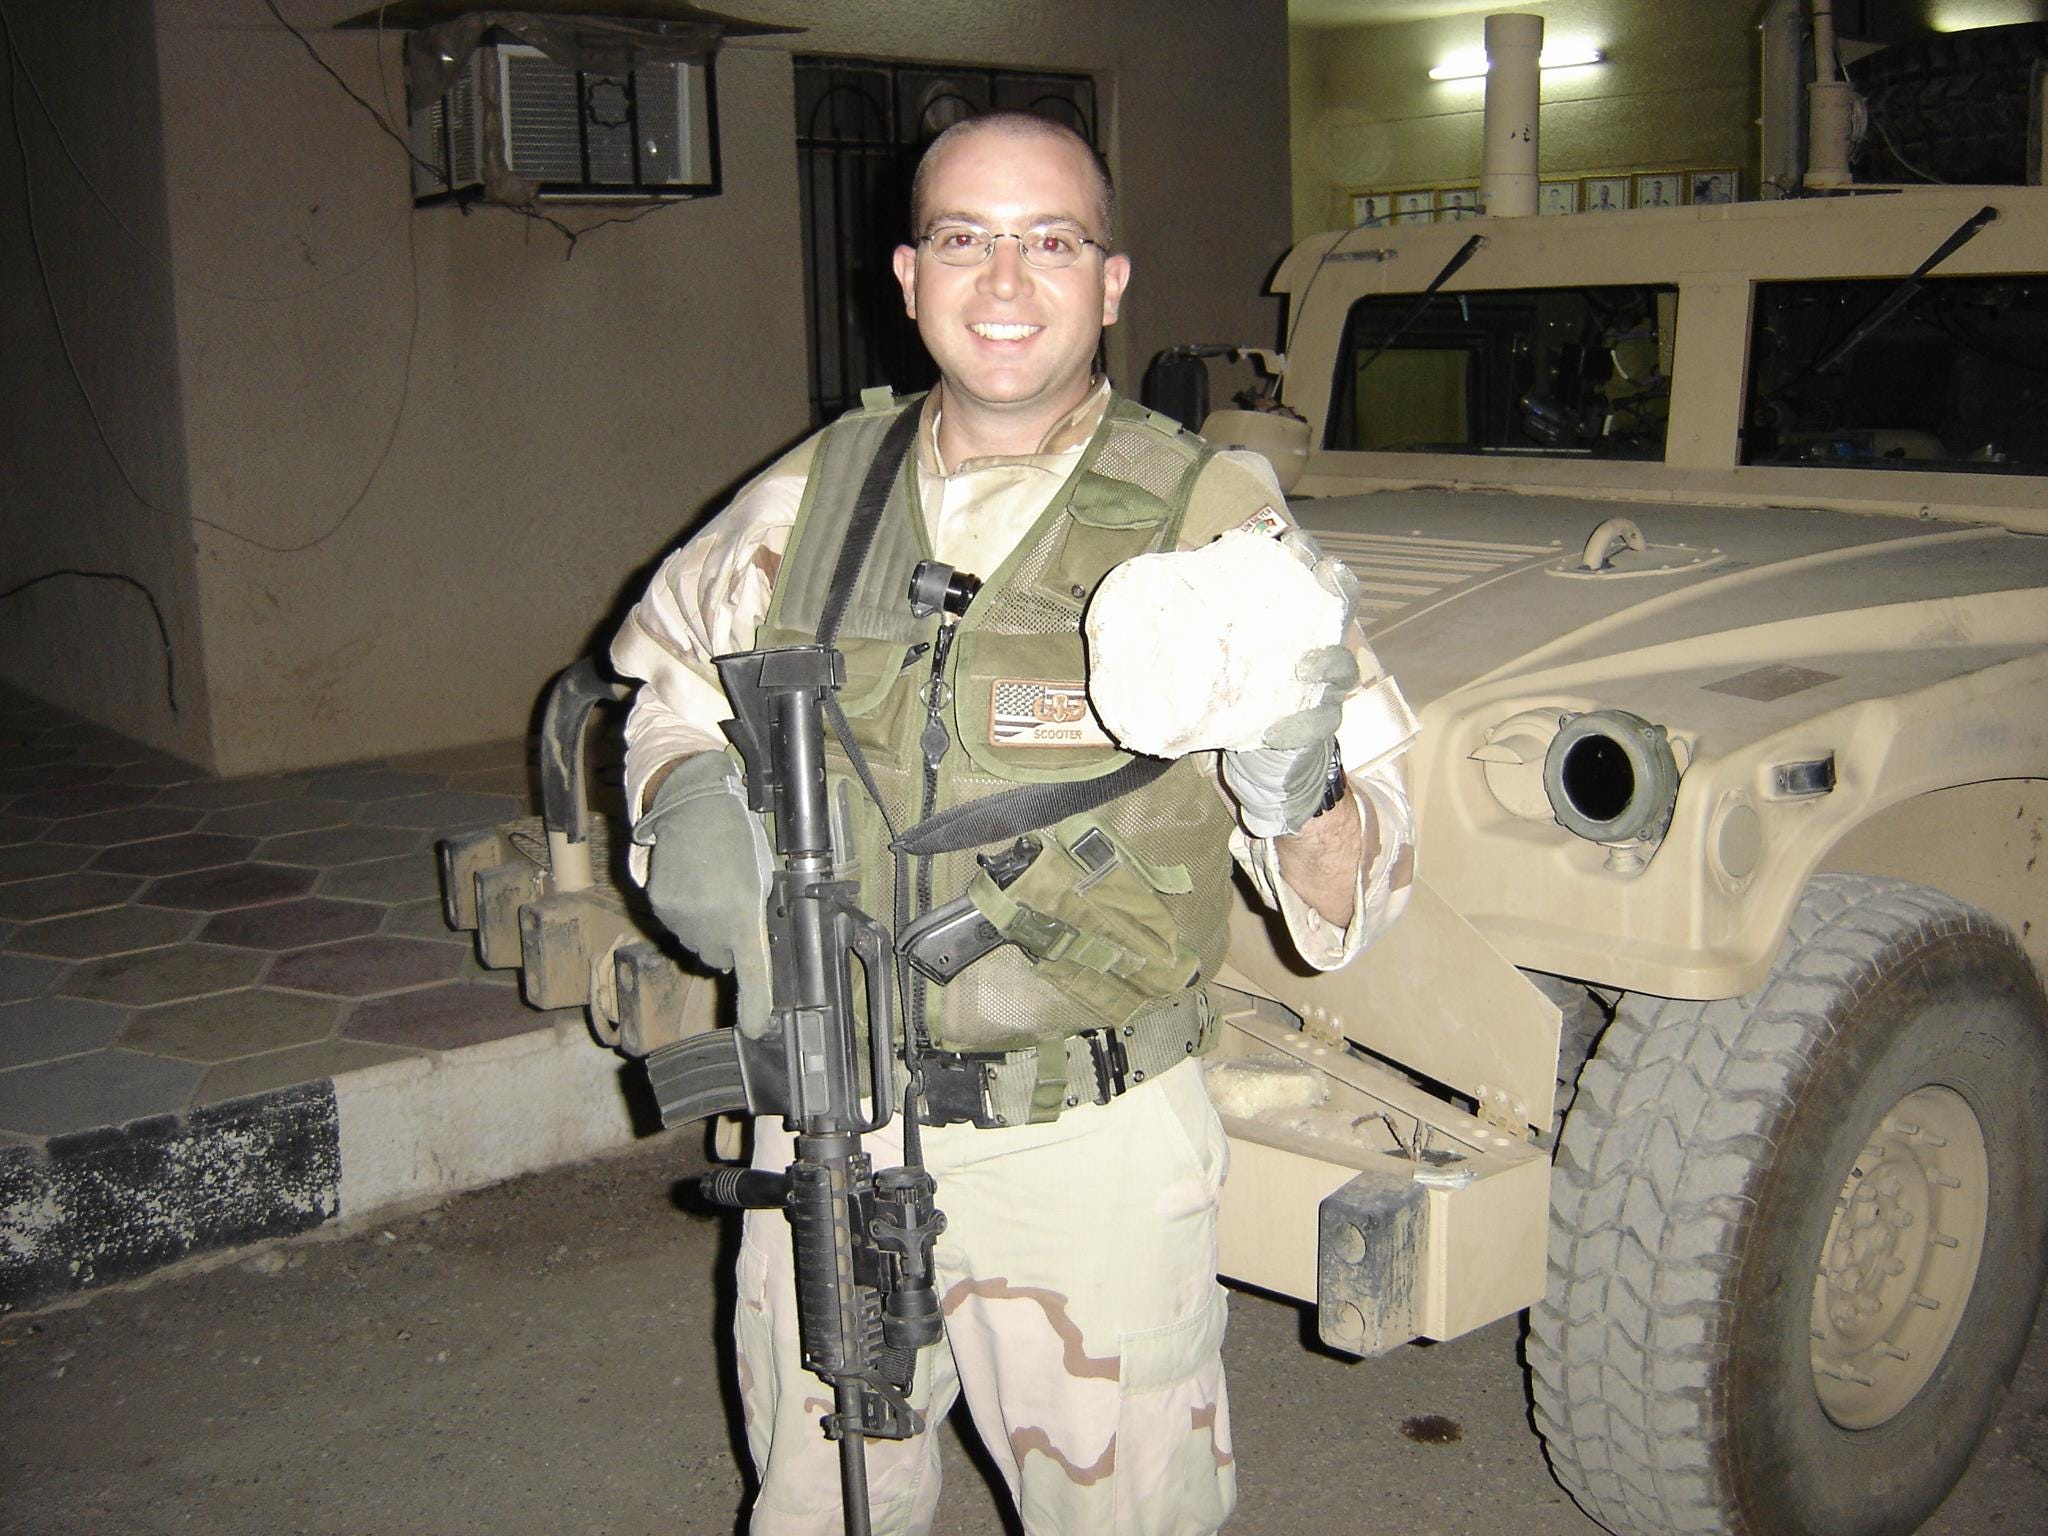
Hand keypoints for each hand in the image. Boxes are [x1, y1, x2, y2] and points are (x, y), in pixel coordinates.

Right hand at [635, 753, 773, 1037]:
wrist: (692, 806)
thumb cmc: (736, 838)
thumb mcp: (761, 877)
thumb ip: (756, 917)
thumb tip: (749, 947)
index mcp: (745, 913)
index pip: (753, 972)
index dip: (756, 1005)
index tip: (756, 1028)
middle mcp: (711, 922)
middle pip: (721, 959)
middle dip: (728, 944)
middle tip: (730, 908)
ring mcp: (681, 917)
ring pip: (697, 944)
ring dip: (706, 928)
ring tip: (710, 888)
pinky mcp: (659, 908)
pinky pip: (677, 927)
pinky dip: (686, 915)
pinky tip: (692, 885)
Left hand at [1222, 531, 1359, 836]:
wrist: (1255, 751)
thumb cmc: (1234, 684)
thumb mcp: (1217, 647)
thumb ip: (1196, 619)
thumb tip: (1139, 590)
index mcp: (1296, 616)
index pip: (1314, 572)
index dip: (1311, 554)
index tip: (1292, 544)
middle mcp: (1321, 642)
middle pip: (1345, 605)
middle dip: (1340, 587)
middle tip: (1323, 578)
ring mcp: (1327, 685)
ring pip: (1346, 667)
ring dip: (1329, 662)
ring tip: (1302, 667)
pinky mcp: (1320, 724)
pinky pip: (1322, 723)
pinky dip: (1301, 726)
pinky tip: (1275, 731)